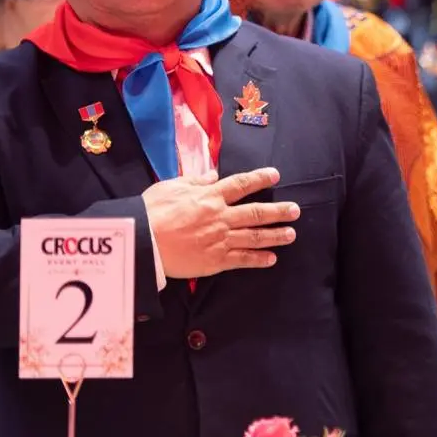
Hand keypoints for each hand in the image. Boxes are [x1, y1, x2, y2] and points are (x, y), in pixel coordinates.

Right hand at [142, 167, 298, 277]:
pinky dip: (258, 259)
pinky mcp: (215, 260)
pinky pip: (242, 259)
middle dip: (279, 211)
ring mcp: (220, 239)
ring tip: (291, 234)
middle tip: (296, 210)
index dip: (260, 179)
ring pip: (254, 236)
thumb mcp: (171, 187)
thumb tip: (214, 176)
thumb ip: (195, 181)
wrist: (141, 241)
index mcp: (209, 197)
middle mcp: (220, 217)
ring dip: (275, 235)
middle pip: (256, 212)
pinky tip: (272, 259)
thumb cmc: (151, 211)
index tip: (275, 176)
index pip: (241, 184)